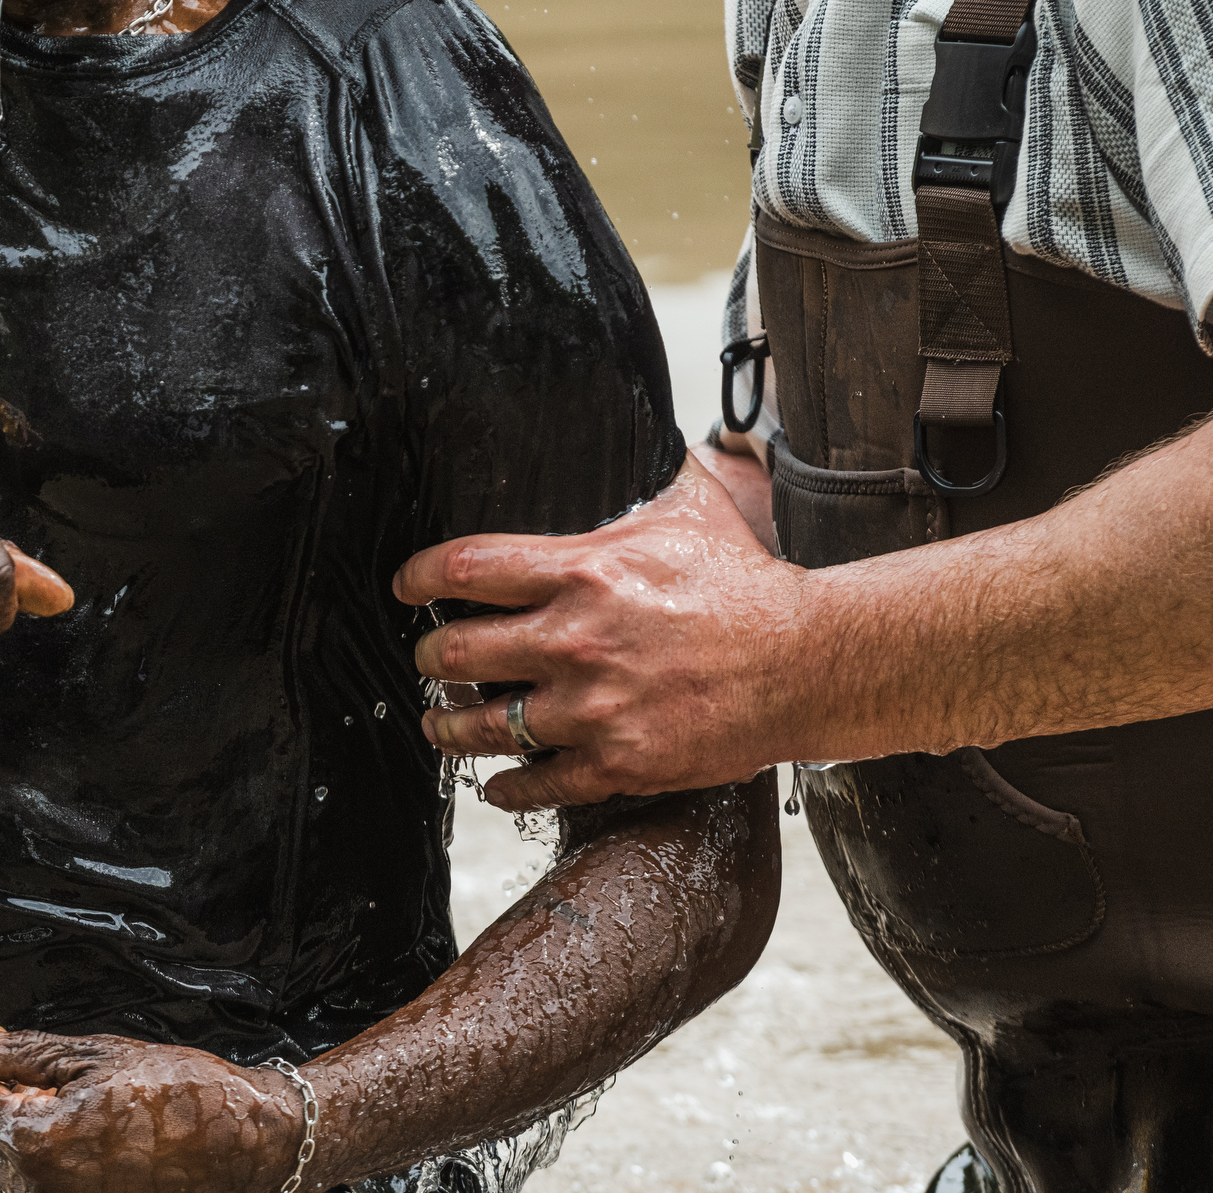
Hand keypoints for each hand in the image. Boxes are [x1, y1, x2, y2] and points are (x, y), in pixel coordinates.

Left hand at [0, 1015, 303, 1192]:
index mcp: (38, 1144)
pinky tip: (60, 1111)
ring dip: (8, 1114)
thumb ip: (16, 1052)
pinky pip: (34, 1180)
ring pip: (2, 1158)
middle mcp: (39, 1190)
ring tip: (39, 1075)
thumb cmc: (181, 1095)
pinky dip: (35, 1143)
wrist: (245, 1142)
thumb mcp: (92, 1055)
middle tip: (3, 1040)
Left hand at [393, 455, 805, 808]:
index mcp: (581, 572)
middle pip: (457, 652)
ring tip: (438, 722)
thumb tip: (631, 426)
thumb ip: (644, 471)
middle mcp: (574, 640)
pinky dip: (508, 785)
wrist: (807, 662)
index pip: (464, 569)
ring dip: (449, 726)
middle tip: (427, 660)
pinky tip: (496, 781)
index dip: (418, 579)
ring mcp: (593, 708)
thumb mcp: (689, 507)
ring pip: (484, 725)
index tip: (405, 587)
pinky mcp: (619, 762)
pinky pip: (540, 782)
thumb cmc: (747, 583)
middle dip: (429, 658)